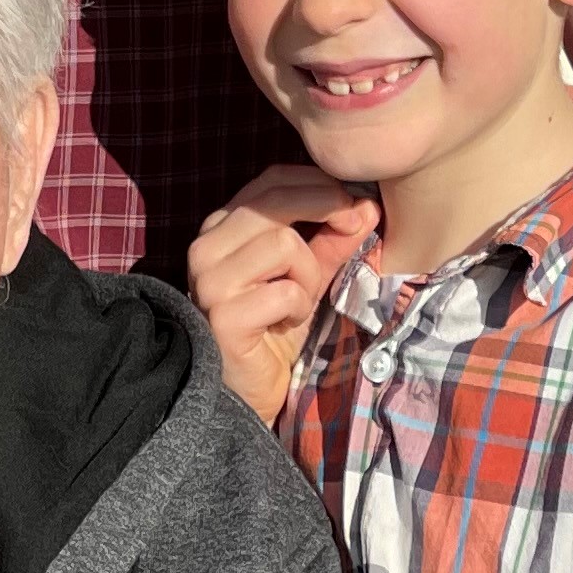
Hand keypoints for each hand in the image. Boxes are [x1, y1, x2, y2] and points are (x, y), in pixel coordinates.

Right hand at [188, 167, 376, 424]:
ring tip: (299, 301)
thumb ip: (331, 241)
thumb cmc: (274, 330)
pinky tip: (283, 324)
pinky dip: (297, 308)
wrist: (247, 391)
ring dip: (308, 274)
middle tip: (357, 226)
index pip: (271, 181)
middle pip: (275, 201)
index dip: (320, 185)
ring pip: (281, 243)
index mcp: (221, 227)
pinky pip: (283, 291)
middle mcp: (205, 246)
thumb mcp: (309, 277)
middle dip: (326, 210)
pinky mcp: (221, 315)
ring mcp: (208, 280)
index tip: (357, 203)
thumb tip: (367, 207)